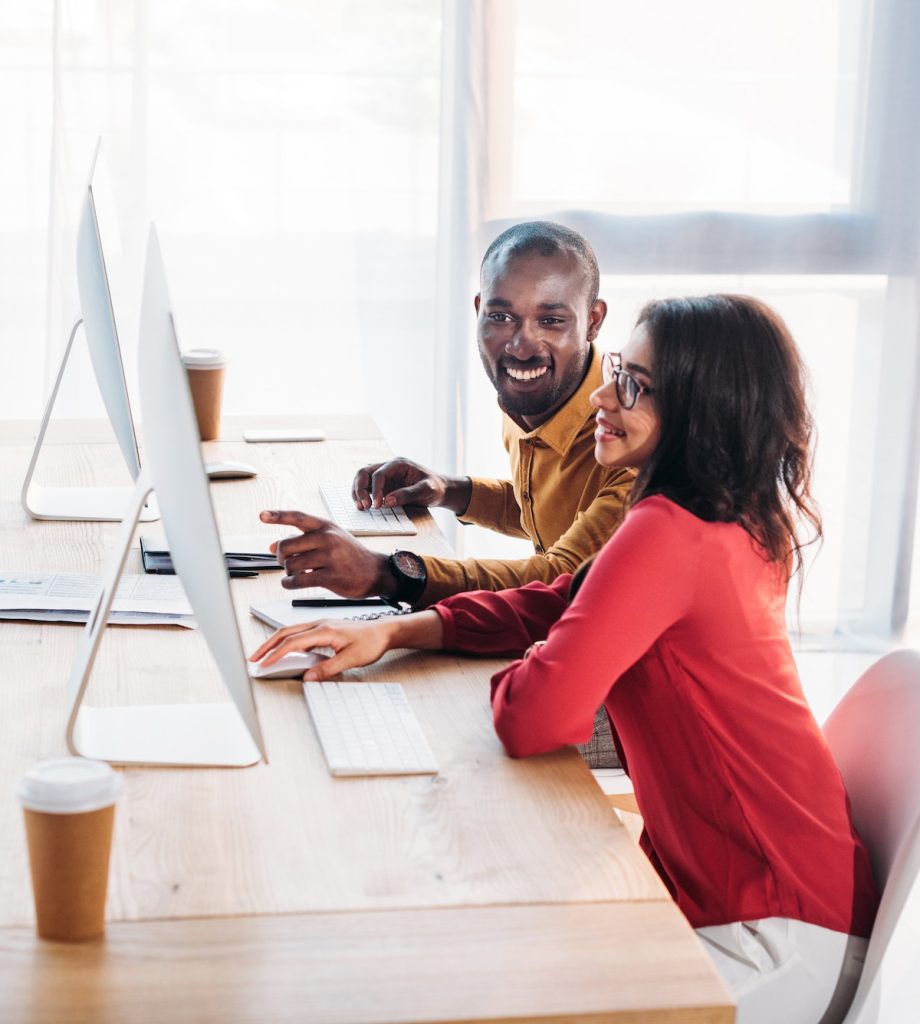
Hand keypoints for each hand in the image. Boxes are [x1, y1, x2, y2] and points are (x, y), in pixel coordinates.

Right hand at [249, 618, 394, 680]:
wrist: (383, 632)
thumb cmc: (370, 642)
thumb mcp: (351, 659)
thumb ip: (328, 668)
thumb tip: (308, 677)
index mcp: (324, 630)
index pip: (293, 642)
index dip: (276, 654)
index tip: (265, 664)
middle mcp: (319, 624)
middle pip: (285, 632)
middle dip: (267, 645)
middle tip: (253, 658)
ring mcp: (320, 625)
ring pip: (291, 632)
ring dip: (275, 642)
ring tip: (264, 655)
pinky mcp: (323, 629)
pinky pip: (299, 634)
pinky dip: (287, 642)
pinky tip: (285, 651)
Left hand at [261, 509, 395, 596]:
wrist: (375, 572)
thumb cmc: (349, 555)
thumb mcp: (328, 541)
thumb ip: (301, 541)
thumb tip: (271, 546)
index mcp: (326, 526)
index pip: (297, 517)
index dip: (277, 516)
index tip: (261, 515)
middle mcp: (327, 538)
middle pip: (286, 546)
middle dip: (281, 557)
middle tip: (285, 562)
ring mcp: (330, 557)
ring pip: (290, 565)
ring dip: (287, 573)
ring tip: (295, 574)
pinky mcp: (330, 577)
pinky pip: (298, 581)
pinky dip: (289, 584)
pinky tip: (291, 583)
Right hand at [352, 458, 471, 514]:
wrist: (439, 489)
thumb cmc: (434, 487)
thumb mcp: (426, 490)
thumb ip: (408, 494)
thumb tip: (387, 501)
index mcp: (398, 464)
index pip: (379, 474)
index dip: (376, 490)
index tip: (377, 505)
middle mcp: (388, 467)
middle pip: (364, 472)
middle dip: (360, 489)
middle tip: (364, 506)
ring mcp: (384, 476)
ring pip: (362, 479)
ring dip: (357, 492)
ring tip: (361, 507)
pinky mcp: (382, 485)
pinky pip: (366, 488)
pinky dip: (362, 496)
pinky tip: (363, 506)